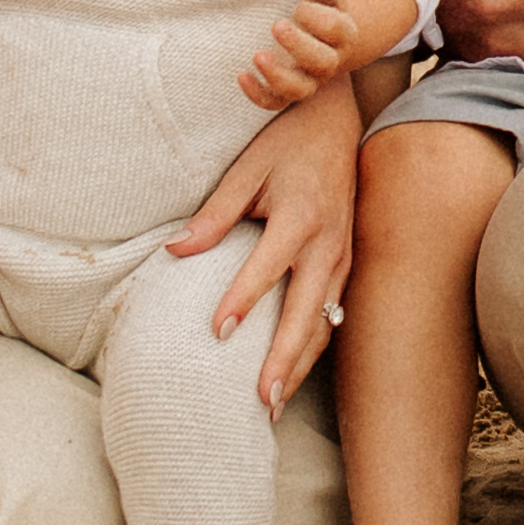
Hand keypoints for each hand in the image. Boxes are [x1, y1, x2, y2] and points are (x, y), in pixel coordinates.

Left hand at [175, 76, 361, 393]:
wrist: (338, 120)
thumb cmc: (286, 141)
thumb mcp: (246, 169)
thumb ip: (214, 214)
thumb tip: (174, 252)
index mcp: (301, 216)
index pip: (267, 268)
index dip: (241, 301)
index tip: (216, 334)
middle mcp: (329, 243)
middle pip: (306, 313)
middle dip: (283, 361)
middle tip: (261, 401)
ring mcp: (344, 256)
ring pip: (324, 322)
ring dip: (300, 365)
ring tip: (275, 404)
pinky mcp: (349, 262)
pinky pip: (333, 312)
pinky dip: (313, 346)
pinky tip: (293, 372)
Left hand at [235, 0, 399, 114]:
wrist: (317, 40)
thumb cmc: (319, 13)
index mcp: (343, 37)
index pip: (337, 31)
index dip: (317, 17)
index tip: (299, 6)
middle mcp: (329, 63)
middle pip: (323, 62)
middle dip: (299, 45)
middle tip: (277, 25)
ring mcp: (308, 81)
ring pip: (300, 90)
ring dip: (279, 75)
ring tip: (258, 55)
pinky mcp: (285, 93)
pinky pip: (274, 102)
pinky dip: (258, 93)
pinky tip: (242, 75)